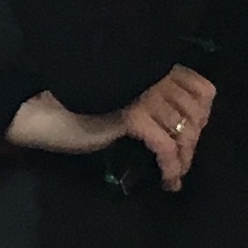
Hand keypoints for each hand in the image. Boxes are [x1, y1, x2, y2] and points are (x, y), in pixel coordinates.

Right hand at [11, 65, 213, 188]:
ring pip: (183, 132)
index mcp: (152, 67)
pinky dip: (171, 167)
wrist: (43, 110)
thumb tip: (179, 122)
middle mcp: (153, 76)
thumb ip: (149, 98)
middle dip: (193, 141)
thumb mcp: (122, 97)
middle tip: (182, 162)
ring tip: (174, 176)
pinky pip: (165, 146)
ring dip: (184, 159)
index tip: (192, 135)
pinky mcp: (132, 116)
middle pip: (196, 112)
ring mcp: (144, 94)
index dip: (204, 115)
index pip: (201, 88)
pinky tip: (167, 180)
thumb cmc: (78, 104)